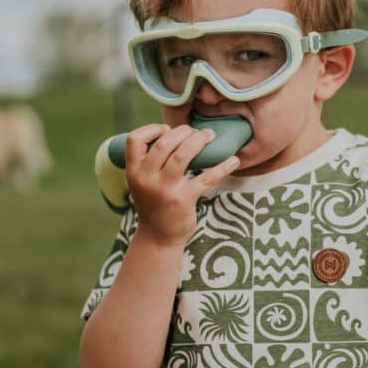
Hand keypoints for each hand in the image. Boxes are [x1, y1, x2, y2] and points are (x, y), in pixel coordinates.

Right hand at [124, 123, 239, 246]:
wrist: (158, 237)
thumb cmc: (154, 203)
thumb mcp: (143, 182)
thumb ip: (151, 161)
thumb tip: (175, 133)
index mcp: (134, 171)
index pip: (134, 139)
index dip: (152, 129)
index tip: (167, 130)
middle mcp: (146, 179)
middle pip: (164, 143)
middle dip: (183, 131)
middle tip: (195, 131)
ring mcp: (165, 189)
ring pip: (182, 155)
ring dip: (199, 140)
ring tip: (210, 135)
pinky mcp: (184, 199)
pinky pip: (206, 177)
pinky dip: (222, 166)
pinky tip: (234, 160)